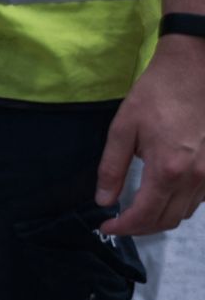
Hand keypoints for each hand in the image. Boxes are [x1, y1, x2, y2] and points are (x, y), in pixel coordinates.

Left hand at [99, 36, 204, 235]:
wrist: (194, 71)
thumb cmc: (156, 95)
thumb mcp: (123, 129)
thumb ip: (112, 168)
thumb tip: (104, 200)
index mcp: (168, 170)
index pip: (145, 215)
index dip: (123, 228)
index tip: (106, 227)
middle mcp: (195, 178)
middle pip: (167, 220)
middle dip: (140, 227)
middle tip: (119, 222)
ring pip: (185, 212)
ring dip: (160, 217)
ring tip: (138, 211)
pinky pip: (199, 199)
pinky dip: (179, 204)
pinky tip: (162, 195)